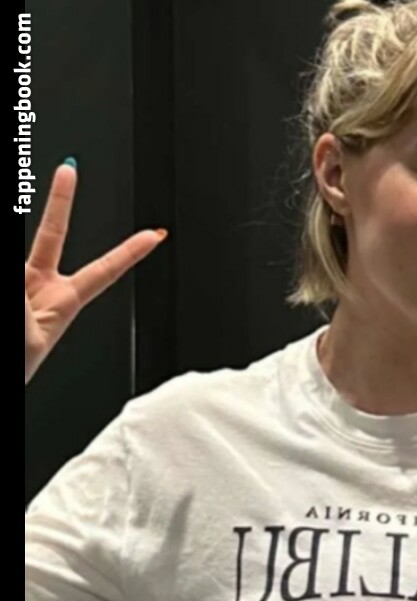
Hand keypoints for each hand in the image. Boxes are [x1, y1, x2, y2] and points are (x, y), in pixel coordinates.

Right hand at [25, 162, 165, 384]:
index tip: (153, 236)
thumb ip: (22, 302)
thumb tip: (18, 279)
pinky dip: (15, 293)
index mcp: (64, 303)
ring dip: (20, 296)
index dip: (127, 253)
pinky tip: (18, 312)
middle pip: (52, 235)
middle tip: (69, 170)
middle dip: (61, 202)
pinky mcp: (8, 279)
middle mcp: (41, 286)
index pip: (103, 272)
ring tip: (22, 316)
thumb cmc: (18, 365)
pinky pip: (10, 272)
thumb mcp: (27, 335)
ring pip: (20, 267)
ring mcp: (17, 282)